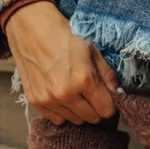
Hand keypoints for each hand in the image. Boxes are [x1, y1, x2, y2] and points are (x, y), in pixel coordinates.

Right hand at [5, 1, 118, 124]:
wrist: (32, 28)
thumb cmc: (65, 36)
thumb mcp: (92, 50)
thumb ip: (107, 75)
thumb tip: (117, 94)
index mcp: (83, 80)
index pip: (106, 110)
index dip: (110, 105)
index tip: (107, 98)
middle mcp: (65, 94)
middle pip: (92, 118)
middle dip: (96, 108)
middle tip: (92, 95)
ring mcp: (48, 100)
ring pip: (75, 120)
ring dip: (80, 111)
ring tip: (76, 94)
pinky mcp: (35, 101)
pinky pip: (56, 119)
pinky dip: (63, 112)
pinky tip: (62, 97)